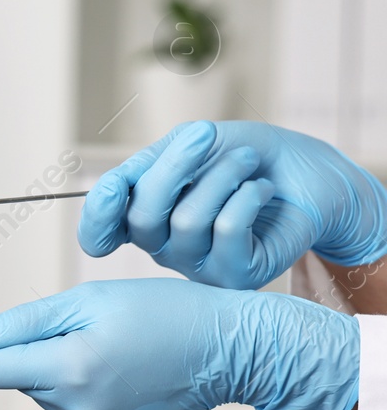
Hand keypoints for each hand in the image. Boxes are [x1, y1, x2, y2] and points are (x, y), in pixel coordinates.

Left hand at [0, 279, 359, 409]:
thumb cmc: (163, 312)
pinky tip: (117, 374)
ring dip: (55, 368)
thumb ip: (23, 321)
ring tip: (107, 348)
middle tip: (74, 323)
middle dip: (27, 347)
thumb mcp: (89, 299)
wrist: (230, 351)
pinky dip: (77, 390)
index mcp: (71, 370)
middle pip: (17, 376)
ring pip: (43, 393)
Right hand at [79, 120, 386, 288]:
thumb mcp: (189, 146)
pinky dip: (247, 197)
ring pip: (187, 221)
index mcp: (143, 217)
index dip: (97, 216)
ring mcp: (197, 266)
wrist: (311, 174)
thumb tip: (112, 186)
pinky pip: (227, 231)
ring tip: (248, 162)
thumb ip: (146, 167)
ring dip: (223, 176)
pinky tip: (262, 190)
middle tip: (206, 134)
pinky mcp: (236, 276)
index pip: (99, 233)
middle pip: (140, 218)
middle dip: (173, 167)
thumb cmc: (247, 158)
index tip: (115, 187)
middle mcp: (163, 248)